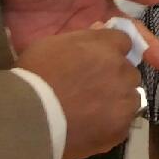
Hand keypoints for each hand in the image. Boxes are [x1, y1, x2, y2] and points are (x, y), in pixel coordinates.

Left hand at [1, 0, 158, 70]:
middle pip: (130, 26)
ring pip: (117, 49)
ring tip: (148, 82)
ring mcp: (88, 34)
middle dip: (149, 42)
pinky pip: (91, 65)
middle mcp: (100, 9)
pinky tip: (113, 90)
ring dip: (134, 63)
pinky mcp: (72, 55)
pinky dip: (104, 75)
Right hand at [15, 29, 142, 158]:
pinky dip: (111, 125)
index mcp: (106, 47)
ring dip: (117, 101)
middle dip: (115, 77)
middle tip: (91, 89)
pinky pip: (123, 124)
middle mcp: (122, 71)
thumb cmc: (33, 77)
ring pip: (130, 98)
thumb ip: (81, 39)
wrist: (28, 119)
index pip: (123, 41)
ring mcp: (124, 101)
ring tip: (91, 112)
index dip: (110, 51)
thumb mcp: (51, 45)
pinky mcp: (120, 129)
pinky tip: (91, 129)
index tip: (98, 60)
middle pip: (129, 71)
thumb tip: (99, 29)